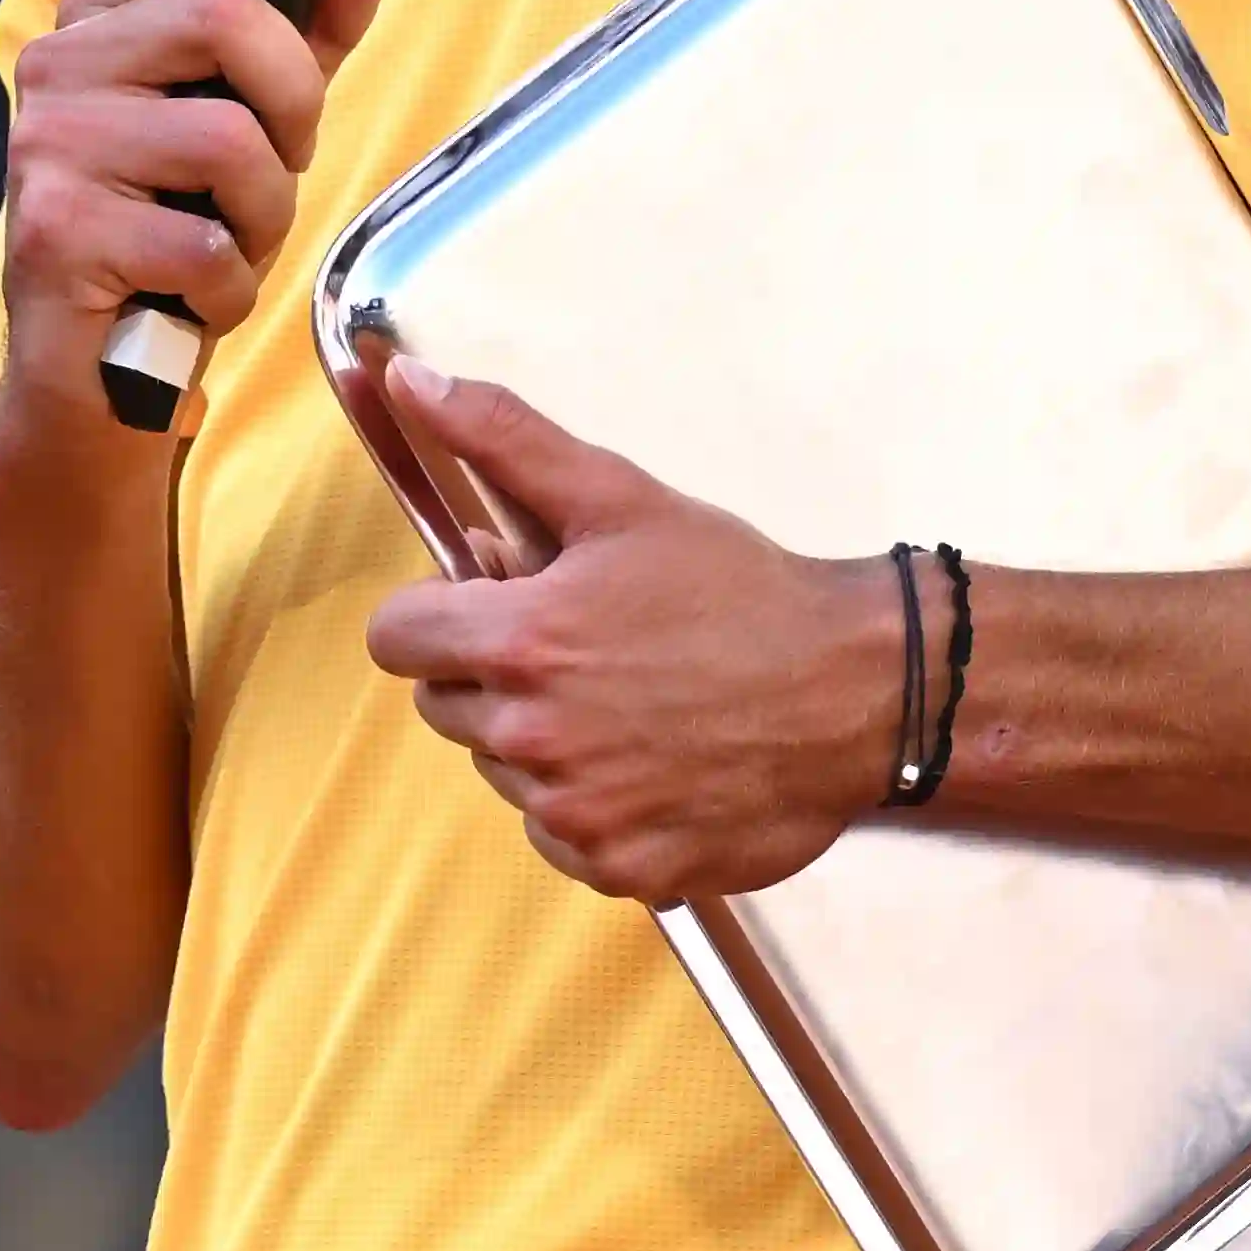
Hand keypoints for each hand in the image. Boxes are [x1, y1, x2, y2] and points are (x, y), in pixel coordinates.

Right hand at [1, 0, 396, 418]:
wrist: (99, 366)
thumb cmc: (180, 220)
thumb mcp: (262, 111)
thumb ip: (316, 24)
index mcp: (105, 15)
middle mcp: (61, 63)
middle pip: (224, 16)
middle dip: (295, 98)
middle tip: (284, 157)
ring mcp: (49, 144)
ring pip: (228, 137)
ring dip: (266, 208)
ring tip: (231, 237)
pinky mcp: (55, 230)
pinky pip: (205, 241)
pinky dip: (231, 283)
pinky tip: (196, 295)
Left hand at [362, 364, 902, 903]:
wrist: (854, 690)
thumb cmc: (738, 588)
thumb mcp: (619, 495)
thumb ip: (502, 437)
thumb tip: (408, 382)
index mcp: (522, 642)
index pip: (397, 639)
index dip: (439, 610)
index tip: (497, 599)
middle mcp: (533, 740)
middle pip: (446, 705)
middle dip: (494, 670)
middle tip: (583, 641)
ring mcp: (574, 814)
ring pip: (502, 770)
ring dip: (541, 737)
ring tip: (628, 696)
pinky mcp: (618, 868)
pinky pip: (557, 834)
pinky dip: (589, 802)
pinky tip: (651, 758)